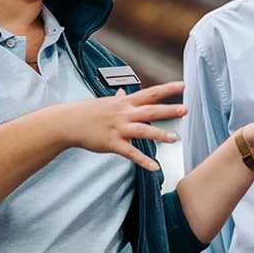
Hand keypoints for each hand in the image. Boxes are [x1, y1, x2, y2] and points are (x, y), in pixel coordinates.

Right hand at [66, 80, 185, 170]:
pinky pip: (130, 153)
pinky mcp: (112, 143)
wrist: (68, 122)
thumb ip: (120, 98)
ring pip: (142, 130)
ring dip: (159, 134)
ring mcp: (118, 128)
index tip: (183, 85)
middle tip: (185, 110)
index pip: (150, 93)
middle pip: (150, 110)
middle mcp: (124, 113)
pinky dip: (143, 160)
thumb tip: (125, 91)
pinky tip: (155, 167)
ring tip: (174, 138)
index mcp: (125, 102)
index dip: (167, 89)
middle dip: (168, 110)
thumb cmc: (88, 112)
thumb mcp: (107, 102)